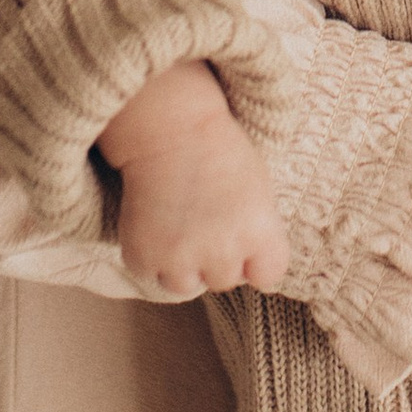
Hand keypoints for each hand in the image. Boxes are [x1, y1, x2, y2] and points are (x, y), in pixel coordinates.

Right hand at [104, 58, 291, 300]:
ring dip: (181, 262)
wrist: (168, 127)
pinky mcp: (143, 256)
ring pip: (185, 284)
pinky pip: (149, 271)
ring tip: (178, 222)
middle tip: (205, 217)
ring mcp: (180, 258)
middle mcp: (223, 252)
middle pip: (224, 280)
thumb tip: (251, 271)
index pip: (268, 276)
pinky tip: (154, 219)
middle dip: (216, 257)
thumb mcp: (259, 189)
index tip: (244, 237)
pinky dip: (149, 252)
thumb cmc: (219, 150)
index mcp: (260, 233)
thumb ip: (259, 234)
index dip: (256, 258)